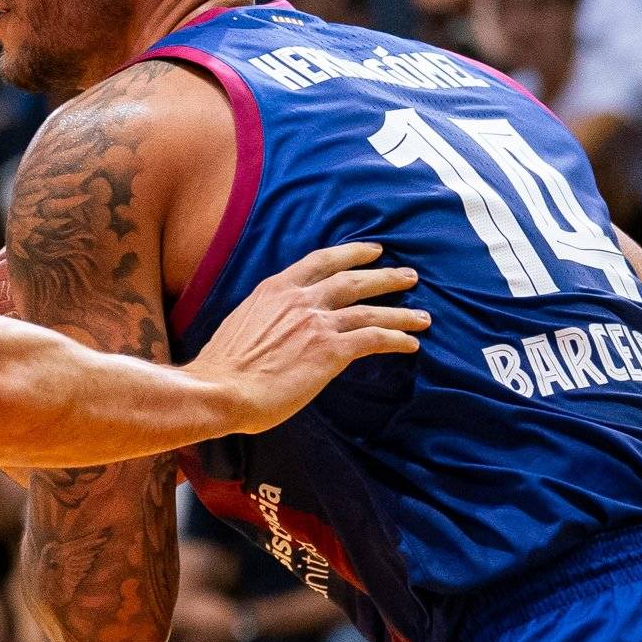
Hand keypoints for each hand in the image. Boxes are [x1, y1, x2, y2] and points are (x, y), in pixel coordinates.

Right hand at [183, 243, 426, 432]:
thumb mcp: (240, 325)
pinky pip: (373, 339)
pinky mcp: (330, 351)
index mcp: (274, 289)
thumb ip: (264, 319)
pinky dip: (396, 338)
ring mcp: (316, 323)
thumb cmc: (221, 369)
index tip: (372, 251)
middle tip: (408, 276)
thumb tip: (273, 329)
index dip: (351, 253)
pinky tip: (411, 343)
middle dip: (384, 276)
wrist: (219, 390)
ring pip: (370, 309)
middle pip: (352, 279)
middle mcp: (299, 299)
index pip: (320, 261)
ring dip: (400, 311)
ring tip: (422, 316)